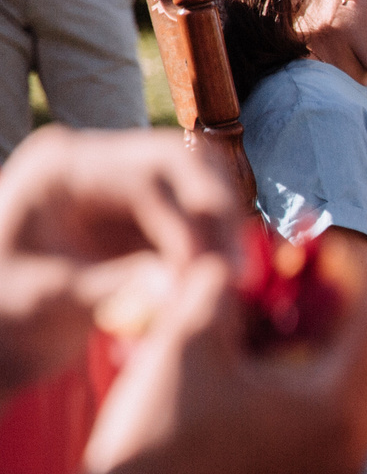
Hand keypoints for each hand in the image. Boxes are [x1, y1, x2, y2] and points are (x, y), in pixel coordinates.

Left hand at [0, 129, 237, 392]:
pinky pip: (197, 219)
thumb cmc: (2, 312)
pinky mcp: (145, 214)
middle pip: (185, 164)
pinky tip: (215, 288)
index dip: (190, 220)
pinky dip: (213, 249)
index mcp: (62, 168)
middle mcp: (98, 162)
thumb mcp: (47, 302)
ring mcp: (125, 185)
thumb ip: (113, 288)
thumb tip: (181, 285)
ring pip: (201, 186)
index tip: (206, 273)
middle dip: (218, 217)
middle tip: (237, 275)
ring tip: (230, 285)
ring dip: (223, 232)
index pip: (149, 173)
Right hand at [85, 252, 366, 473]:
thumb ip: (219, 290)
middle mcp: (348, 454)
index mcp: (335, 408)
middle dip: (350, 332)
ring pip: (356, 419)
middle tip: (313, 303)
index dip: (347, 280)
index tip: (326, 253)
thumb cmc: (155, 440)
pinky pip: (327, 459)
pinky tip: (265, 411)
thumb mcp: (185, 345)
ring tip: (285, 353)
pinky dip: (310, 425)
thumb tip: (232, 257)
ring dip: (331, 380)